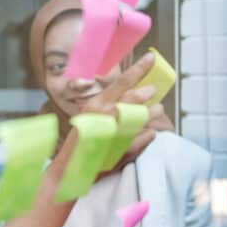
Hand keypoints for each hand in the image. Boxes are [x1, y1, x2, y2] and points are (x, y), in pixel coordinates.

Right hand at [80, 53, 166, 170]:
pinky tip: (147, 133)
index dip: (139, 68)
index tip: (151, 58)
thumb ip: (108, 105)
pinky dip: (150, 134)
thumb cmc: (82, 141)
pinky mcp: (125, 148)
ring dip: (152, 113)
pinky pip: (148, 136)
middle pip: (135, 97)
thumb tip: (129, 93)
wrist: (71, 169)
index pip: (121, 82)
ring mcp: (116, 132)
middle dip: (147, 92)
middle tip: (152, 91)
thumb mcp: (91, 117)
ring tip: (155, 112)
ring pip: (145, 116)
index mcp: (96, 104)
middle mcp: (105, 115)